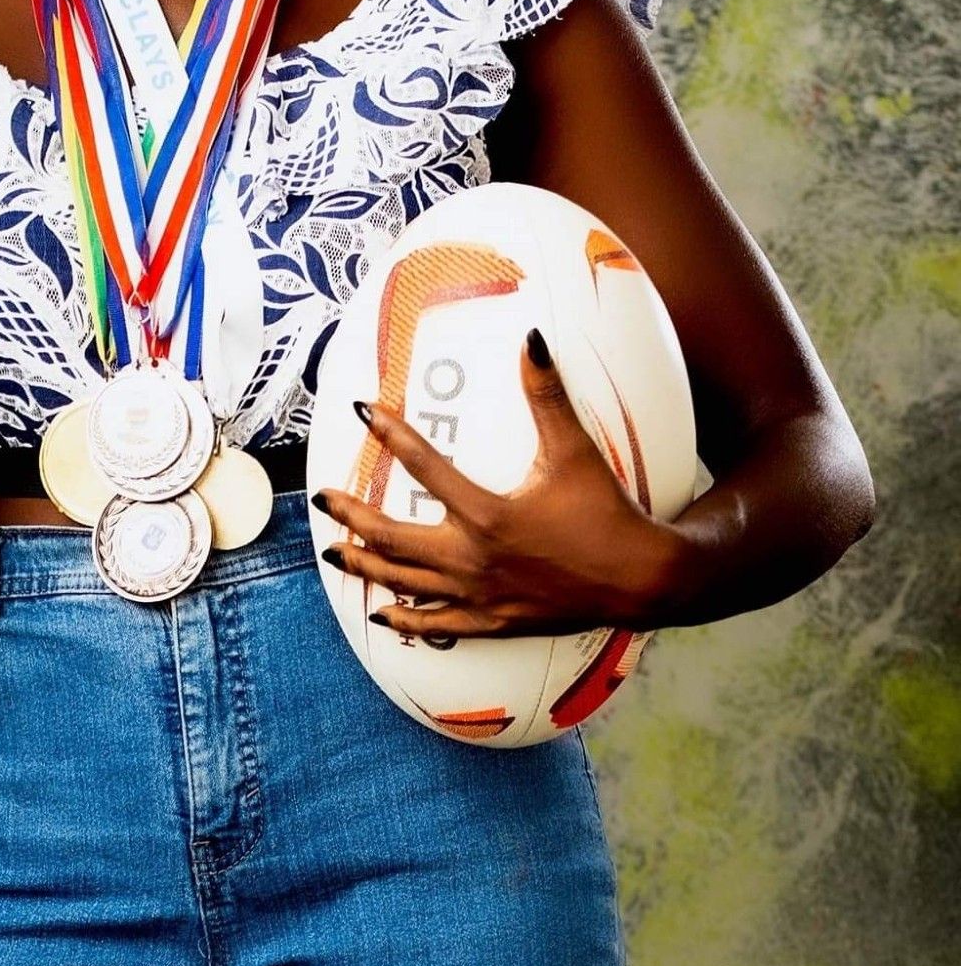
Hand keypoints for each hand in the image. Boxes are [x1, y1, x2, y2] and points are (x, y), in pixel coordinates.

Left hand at [309, 327, 685, 637]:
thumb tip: (532, 340)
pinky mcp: (493, 621)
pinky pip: (438, 625)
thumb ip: (547, 396)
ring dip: (365, 566)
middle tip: (321, 499)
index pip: (424, 467)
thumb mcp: (575, 451)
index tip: (363, 412)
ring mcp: (479, 595)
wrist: (643, 580)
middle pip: (392, 538)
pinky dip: (405, 619)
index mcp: (487, 515)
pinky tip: (381, 612)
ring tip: (332, 552)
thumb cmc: (607, 514)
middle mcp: (473, 558)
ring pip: (404, 583)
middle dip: (351, 517)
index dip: (391, 435)